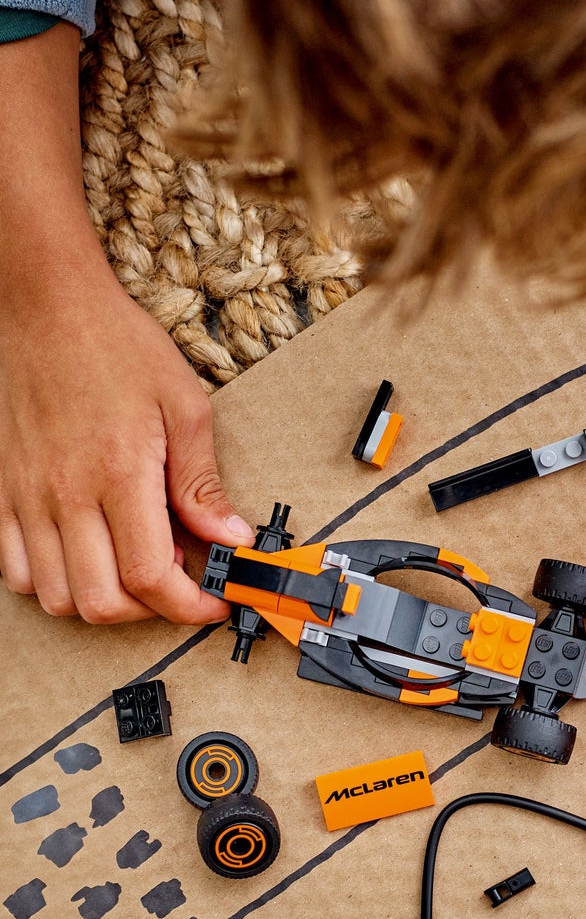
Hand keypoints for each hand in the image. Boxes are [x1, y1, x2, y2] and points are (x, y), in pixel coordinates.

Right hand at [0, 267, 251, 622]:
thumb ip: (203, 482)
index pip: (150, 576)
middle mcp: (65, 493)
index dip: (188, 605)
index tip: (214, 602)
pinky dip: (53, 582)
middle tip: (179, 584)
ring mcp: (28, 496)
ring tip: (135, 568)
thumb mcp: (185, 407)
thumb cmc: (118, 347)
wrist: (49, 307)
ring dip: (102, 600)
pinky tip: (88, 557)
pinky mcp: (5, 492)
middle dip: (150, 611)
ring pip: (56, 595)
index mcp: (118, 474)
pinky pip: (16, 569)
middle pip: (101, 601)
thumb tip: (232, 536)